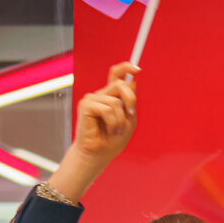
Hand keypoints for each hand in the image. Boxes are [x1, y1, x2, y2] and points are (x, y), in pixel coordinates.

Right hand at [46, 62, 137, 200]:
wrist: (98, 154)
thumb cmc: (112, 140)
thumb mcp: (128, 119)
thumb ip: (130, 101)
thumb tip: (132, 81)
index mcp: (111, 97)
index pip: (116, 76)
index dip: (125, 68)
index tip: (137, 68)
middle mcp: (101, 95)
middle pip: (120, 84)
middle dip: (130, 99)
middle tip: (131, 113)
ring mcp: (92, 99)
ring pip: (115, 102)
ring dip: (120, 120)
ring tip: (113, 130)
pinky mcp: (86, 105)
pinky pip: (107, 109)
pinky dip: (112, 122)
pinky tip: (107, 130)